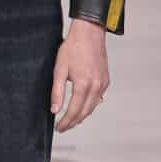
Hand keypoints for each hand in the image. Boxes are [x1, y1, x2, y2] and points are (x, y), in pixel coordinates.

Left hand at [50, 17, 109, 131]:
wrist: (89, 33)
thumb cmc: (73, 48)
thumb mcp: (59, 69)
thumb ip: (57, 91)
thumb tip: (54, 109)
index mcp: (83, 84)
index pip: (74, 111)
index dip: (66, 122)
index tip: (59, 128)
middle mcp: (95, 86)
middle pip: (84, 112)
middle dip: (73, 122)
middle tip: (63, 127)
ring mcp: (102, 84)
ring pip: (92, 107)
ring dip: (82, 116)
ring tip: (71, 120)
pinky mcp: (105, 80)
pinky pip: (98, 98)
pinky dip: (90, 106)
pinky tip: (82, 106)